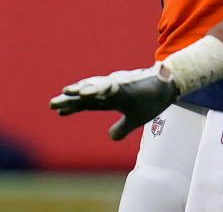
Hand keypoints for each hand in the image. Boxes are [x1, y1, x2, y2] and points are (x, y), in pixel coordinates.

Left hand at [49, 64, 179, 139]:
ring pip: (94, 88)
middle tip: (52, 104)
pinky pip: (108, 86)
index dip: (74, 107)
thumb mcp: (136, 119)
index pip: (88, 104)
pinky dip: (96, 89)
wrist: (170, 86)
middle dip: (69, 100)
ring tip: (65, 92)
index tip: (59, 112)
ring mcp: (118, 86)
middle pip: (86, 95)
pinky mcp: (126, 84)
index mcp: (112, 98)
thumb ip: (122, 127)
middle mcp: (111, 90)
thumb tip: (110, 137)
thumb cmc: (153, 99)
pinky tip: (85, 92)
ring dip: (79, 91)